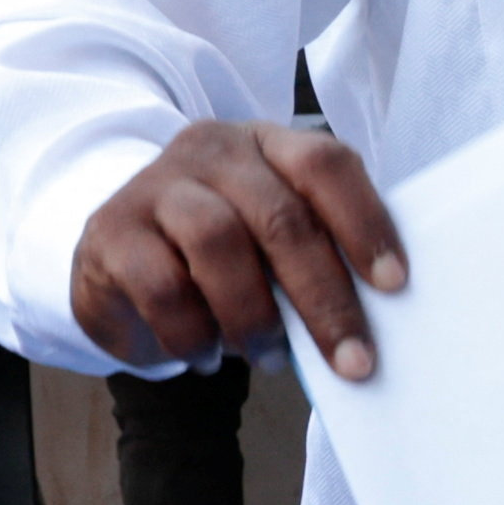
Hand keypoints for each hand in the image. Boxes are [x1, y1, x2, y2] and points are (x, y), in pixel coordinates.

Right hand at [70, 119, 407, 378]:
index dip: (363, 221)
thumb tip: (371, 322)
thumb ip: (317, 257)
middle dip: (324, 297)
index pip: (324, 163)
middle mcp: (212, 151)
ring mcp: (155, 184)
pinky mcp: (109, 232)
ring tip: (269, 357)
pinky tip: (206, 353)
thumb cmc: (225, 252)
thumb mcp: (273, 242)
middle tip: (352, 360)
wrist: (119, 255)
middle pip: (279, 216)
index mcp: (268, 144)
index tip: (393, 283)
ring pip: (218, 244)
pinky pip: (163, 289)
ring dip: (254, 316)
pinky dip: (194, 334)